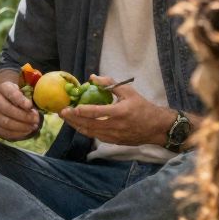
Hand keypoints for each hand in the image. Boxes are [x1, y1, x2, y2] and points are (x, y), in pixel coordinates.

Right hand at [0, 74, 41, 141]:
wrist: (9, 104)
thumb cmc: (22, 98)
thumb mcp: (27, 92)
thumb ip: (32, 95)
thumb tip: (40, 101)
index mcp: (4, 87)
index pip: (10, 92)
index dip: (20, 100)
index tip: (30, 106)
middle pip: (7, 109)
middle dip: (23, 116)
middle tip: (36, 120)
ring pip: (5, 122)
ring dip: (22, 126)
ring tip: (33, 126)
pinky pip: (4, 131)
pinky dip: (17, 133)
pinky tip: (27, 131)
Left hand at [56, 80, 171, 147]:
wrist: (156, 127)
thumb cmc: (142, 107)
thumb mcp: (128, 91)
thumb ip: (110, 83)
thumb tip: (92, 77)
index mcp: (119, 112)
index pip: (97, 112)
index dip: (82, 111)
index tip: (71, 108)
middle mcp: (115, 126)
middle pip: (89, 124)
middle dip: (73, 119)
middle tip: (62, 112)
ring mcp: (114, 136)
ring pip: (91, 132)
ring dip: (77, 126)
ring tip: (66, 119)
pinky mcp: (114, 142)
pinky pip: (96, 137)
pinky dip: (86, 131)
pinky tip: (79, 125)